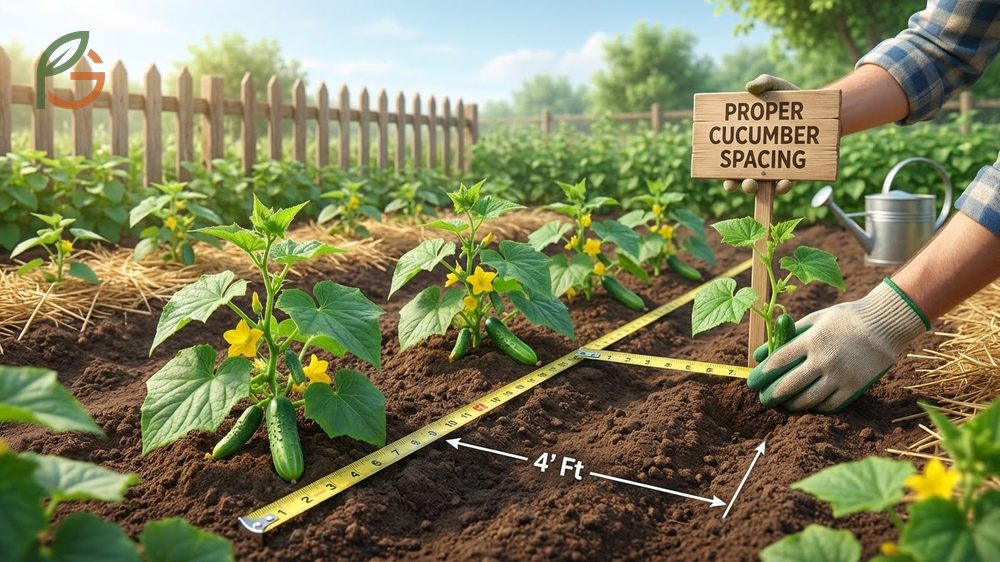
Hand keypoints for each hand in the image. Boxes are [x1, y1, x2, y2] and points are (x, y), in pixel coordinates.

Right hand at [723, 74, 800, 195]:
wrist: (819, 108)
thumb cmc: (790, 98)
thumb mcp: (776, 86)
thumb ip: (764, 83)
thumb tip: (749, 87)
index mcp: (749, 143)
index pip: (733, 163)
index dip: (726, 175)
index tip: (725, 180)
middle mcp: (760, 159)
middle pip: (745, 179)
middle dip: (739, 185)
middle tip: (738, 183)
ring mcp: (778, 166)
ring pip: (764, 186)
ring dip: (755, 188)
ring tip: (754, 184)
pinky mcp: (796, 169)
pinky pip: (787, 183)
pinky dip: (783, 186)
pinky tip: (783, 183)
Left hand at [747, 279, 928, 412]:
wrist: (886, 323)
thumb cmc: (845, 319)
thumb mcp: (814, 319)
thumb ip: (787, 336)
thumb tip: (759, 354)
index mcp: (812, 340)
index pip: (778, 362)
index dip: (762, 375)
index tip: (752, 382)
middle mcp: (825, 359)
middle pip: (789, 385)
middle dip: (772, 395)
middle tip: (764, 399)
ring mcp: (841, 376)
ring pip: (808, 400)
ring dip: (791, 405)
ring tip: (784, 404)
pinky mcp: (855, 387)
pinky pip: (830, 405)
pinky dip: (816, 407)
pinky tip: (808, 404)